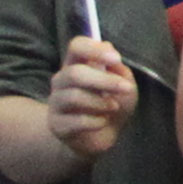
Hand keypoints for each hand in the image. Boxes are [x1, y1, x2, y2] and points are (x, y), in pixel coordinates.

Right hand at [43, 35, 139, 161]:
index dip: (94, 49)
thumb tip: (108, 49)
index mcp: (77, 64)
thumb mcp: (124, 85)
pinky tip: (103, 122)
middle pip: (75, 73)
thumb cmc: (112, 104)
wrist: (103, 137)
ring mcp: (56, 102)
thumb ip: (117, 69)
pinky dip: (96, 121)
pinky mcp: (56, 125)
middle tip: (126, 88)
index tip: (116, 59)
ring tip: (113, 107)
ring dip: (101, 103)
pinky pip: (76, 121)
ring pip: (74, 97)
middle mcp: (61, 80)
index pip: (76, 46)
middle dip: (104, 81)